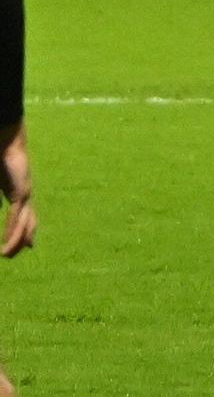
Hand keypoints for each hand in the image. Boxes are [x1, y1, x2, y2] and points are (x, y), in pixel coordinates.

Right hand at [1, 128, 31, 257]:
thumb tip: (1, 203)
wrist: (7, 142)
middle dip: (23, 239)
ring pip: (24, 223)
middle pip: (28, 222)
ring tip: (7, 254)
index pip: (25, 215)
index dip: (27, 230)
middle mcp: (25, 194)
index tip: (28, 245)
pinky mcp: (20, 191)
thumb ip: (2, 194)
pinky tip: (8, 242)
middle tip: (16, 253)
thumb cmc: (2, 159)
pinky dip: (12, 230)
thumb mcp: (1, 183)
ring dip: (16, 240)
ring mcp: (24, 193)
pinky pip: (16, 215)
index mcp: (18, 191)